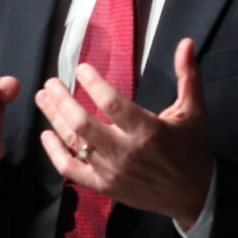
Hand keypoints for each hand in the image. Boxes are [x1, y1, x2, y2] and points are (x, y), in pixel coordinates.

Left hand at [34, 39, 215, 226]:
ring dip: (54, 119)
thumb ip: (188, 76)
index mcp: (149, 131)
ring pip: (74, 143)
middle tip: (51, 83)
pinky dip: (54, 153)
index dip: (94, 84)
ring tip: (43, 98)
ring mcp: (112, 171)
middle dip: (62, 100)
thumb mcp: (195, 111)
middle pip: (83, 123)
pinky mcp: (104, 187)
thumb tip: (185, 42)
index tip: (81, 69)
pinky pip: (71, 170)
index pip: (112, 104)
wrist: (191, 195)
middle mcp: (126, 152)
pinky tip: (46, 135)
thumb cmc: (191, 150)